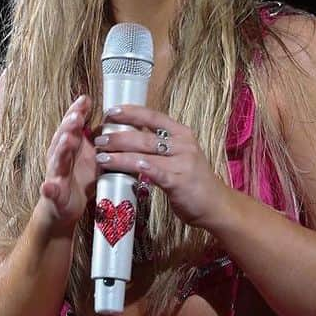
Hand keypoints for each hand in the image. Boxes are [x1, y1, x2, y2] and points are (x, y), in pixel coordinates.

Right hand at [37, 95, 98, 236]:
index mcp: (69, 145)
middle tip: (77, 116)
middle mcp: (60, 156)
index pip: (72, 125)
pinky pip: (50, 191)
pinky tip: (47, 186)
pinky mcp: (55, 194)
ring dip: (61, 149)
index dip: (77, 112)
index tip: (85, 99)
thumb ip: (96, 136)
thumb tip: (112, 116)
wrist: (64, 207)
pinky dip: (48, 188)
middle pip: (63, 138)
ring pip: (57, 160)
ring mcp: (56, 174)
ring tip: (67, 139)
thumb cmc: (78, 177)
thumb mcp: (89, 154)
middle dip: (69, 126)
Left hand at [94, 105, 226, 229]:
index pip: (153, 117)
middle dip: (118, 137)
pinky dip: (141, 169)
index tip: (111, 112)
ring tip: (101, 157)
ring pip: (145, 154)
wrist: (216, 204)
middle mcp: (183, 145)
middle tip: (99, 139)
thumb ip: (160, 145)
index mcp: (181, 134)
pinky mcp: (179, 182)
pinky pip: (156, 173)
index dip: (131, 112)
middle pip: (144, 136)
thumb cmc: (193, 179)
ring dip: (120, 155)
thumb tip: (130, 136)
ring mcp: (182, 163)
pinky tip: (127, 167)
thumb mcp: (180, 154)